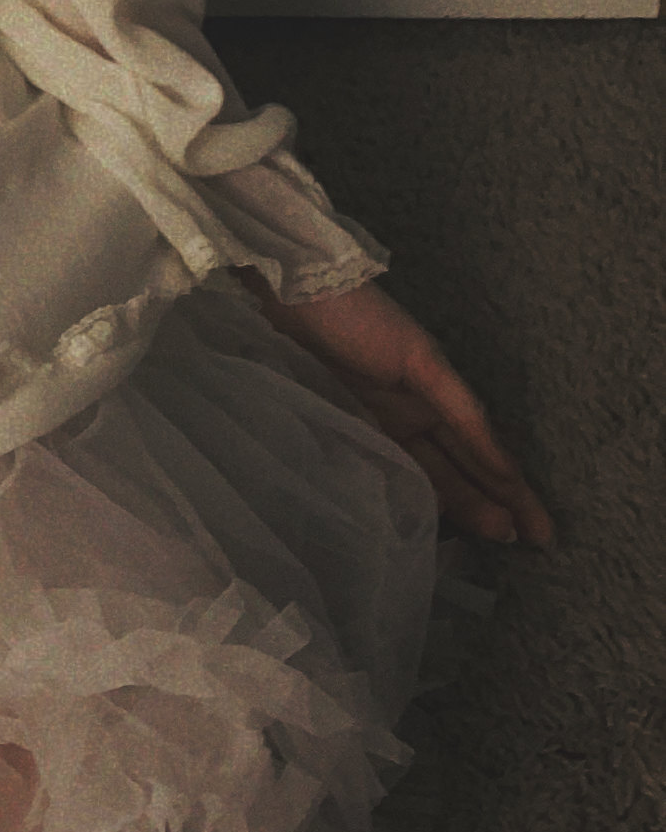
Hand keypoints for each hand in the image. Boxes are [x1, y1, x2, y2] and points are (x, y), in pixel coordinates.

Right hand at [234, 270, 554, 548]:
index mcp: (391, 421)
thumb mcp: (334, 416)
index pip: (441, 471)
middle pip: (466, 462)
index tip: (501, 545)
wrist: (291, 286)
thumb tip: (394, 508)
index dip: (471, 508)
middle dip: (502, 504)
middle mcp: (413, 407)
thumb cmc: (299, 348)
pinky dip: (483, 443)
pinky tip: (507, 474)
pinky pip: (459, 408)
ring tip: (533, 526)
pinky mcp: (421, 357)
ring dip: (503, 484)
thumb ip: (363, 453)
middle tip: (541, 543)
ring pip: (473, 441)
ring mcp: (421, 382)